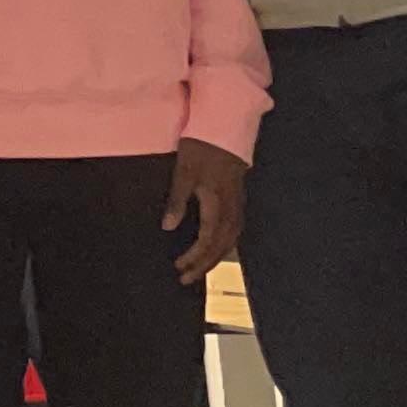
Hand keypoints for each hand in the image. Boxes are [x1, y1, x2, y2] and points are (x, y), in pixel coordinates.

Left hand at [162, 138, 247, 278]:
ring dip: (213, 257)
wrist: (226, 128)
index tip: (178, 268)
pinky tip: (213, 249)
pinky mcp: (238, 201)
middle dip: (203, 265)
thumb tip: (167, 227)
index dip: (194, 257)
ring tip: (197, 270)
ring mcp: (238, 205)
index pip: (208, 240)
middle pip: (221, 246)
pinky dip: (223, 245)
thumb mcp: (184, 172)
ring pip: (229, 241)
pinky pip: (234, 231)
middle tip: (186, 278)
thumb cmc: (201, 148)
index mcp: (218, 203)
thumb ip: (177, 200)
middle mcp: (232, 209)